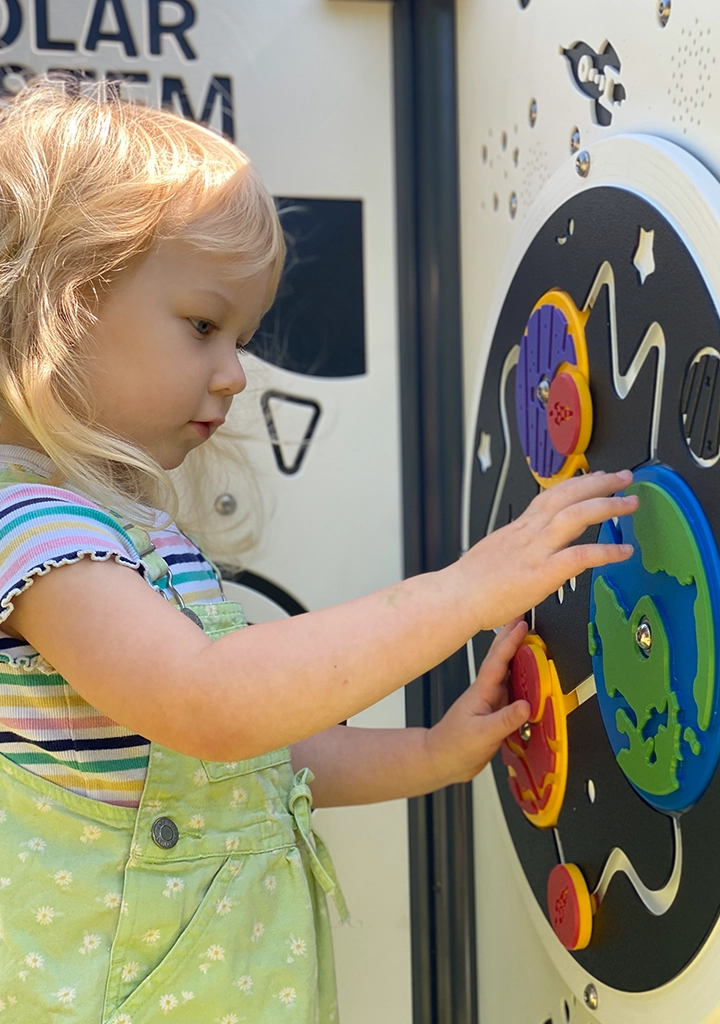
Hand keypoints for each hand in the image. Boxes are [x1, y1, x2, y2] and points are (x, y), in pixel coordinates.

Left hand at [425, 619, 530, 786]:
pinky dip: (522, 680)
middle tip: (524, 618)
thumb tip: (526, 706)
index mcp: (482, 691)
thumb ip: (505, 721)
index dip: (510, 641)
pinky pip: (513, 691)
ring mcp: (492, 701)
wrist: (443, 761)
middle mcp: (487, 692)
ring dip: (518, 656)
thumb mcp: (482, 734)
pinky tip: (529, 678)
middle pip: (502, 659)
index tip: (521, 624)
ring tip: (530, 640)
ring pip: (509, 673)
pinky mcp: (497, 713)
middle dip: (512, 637)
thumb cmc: (454, 745)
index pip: (498, 660)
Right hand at [460, 469, 636, 629]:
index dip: (576, 483)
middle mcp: (529, 532)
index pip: (551, 495)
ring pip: (577, 516)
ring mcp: (536, 551)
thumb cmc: (469, 584)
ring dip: (607, 506)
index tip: (595, 477)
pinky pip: (580, 556)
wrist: (454, 597)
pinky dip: (605, 551)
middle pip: (568, 495)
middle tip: (623, 478)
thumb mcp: (494, 554)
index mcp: (518, 528)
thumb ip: (516, 550)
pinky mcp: (542, 573)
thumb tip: (525, 554)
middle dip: (599, 483)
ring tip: (630, 503)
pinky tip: (623, 552)